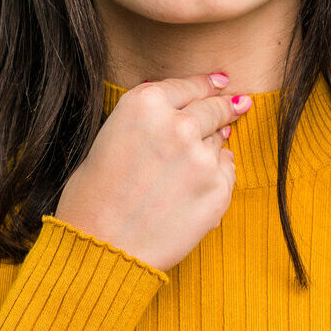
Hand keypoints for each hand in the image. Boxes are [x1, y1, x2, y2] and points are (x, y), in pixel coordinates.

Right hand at [53, 72, 250, 272]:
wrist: (103, 248)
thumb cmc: (93, 198)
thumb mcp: (109, 139)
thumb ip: (147, 121)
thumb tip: (183, 115)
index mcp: (145, 104)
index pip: (187, 86)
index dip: (206, 83)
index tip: (221, 82)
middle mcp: (179, 125)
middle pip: (212, 108)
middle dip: (224, 106)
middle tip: (237, 105)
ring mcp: (203, 158)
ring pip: (219, 141)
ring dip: (212, 146)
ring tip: (189, 167)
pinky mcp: (218, 190)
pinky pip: (226, 172)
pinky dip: (216, 175)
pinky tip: (195, 188)